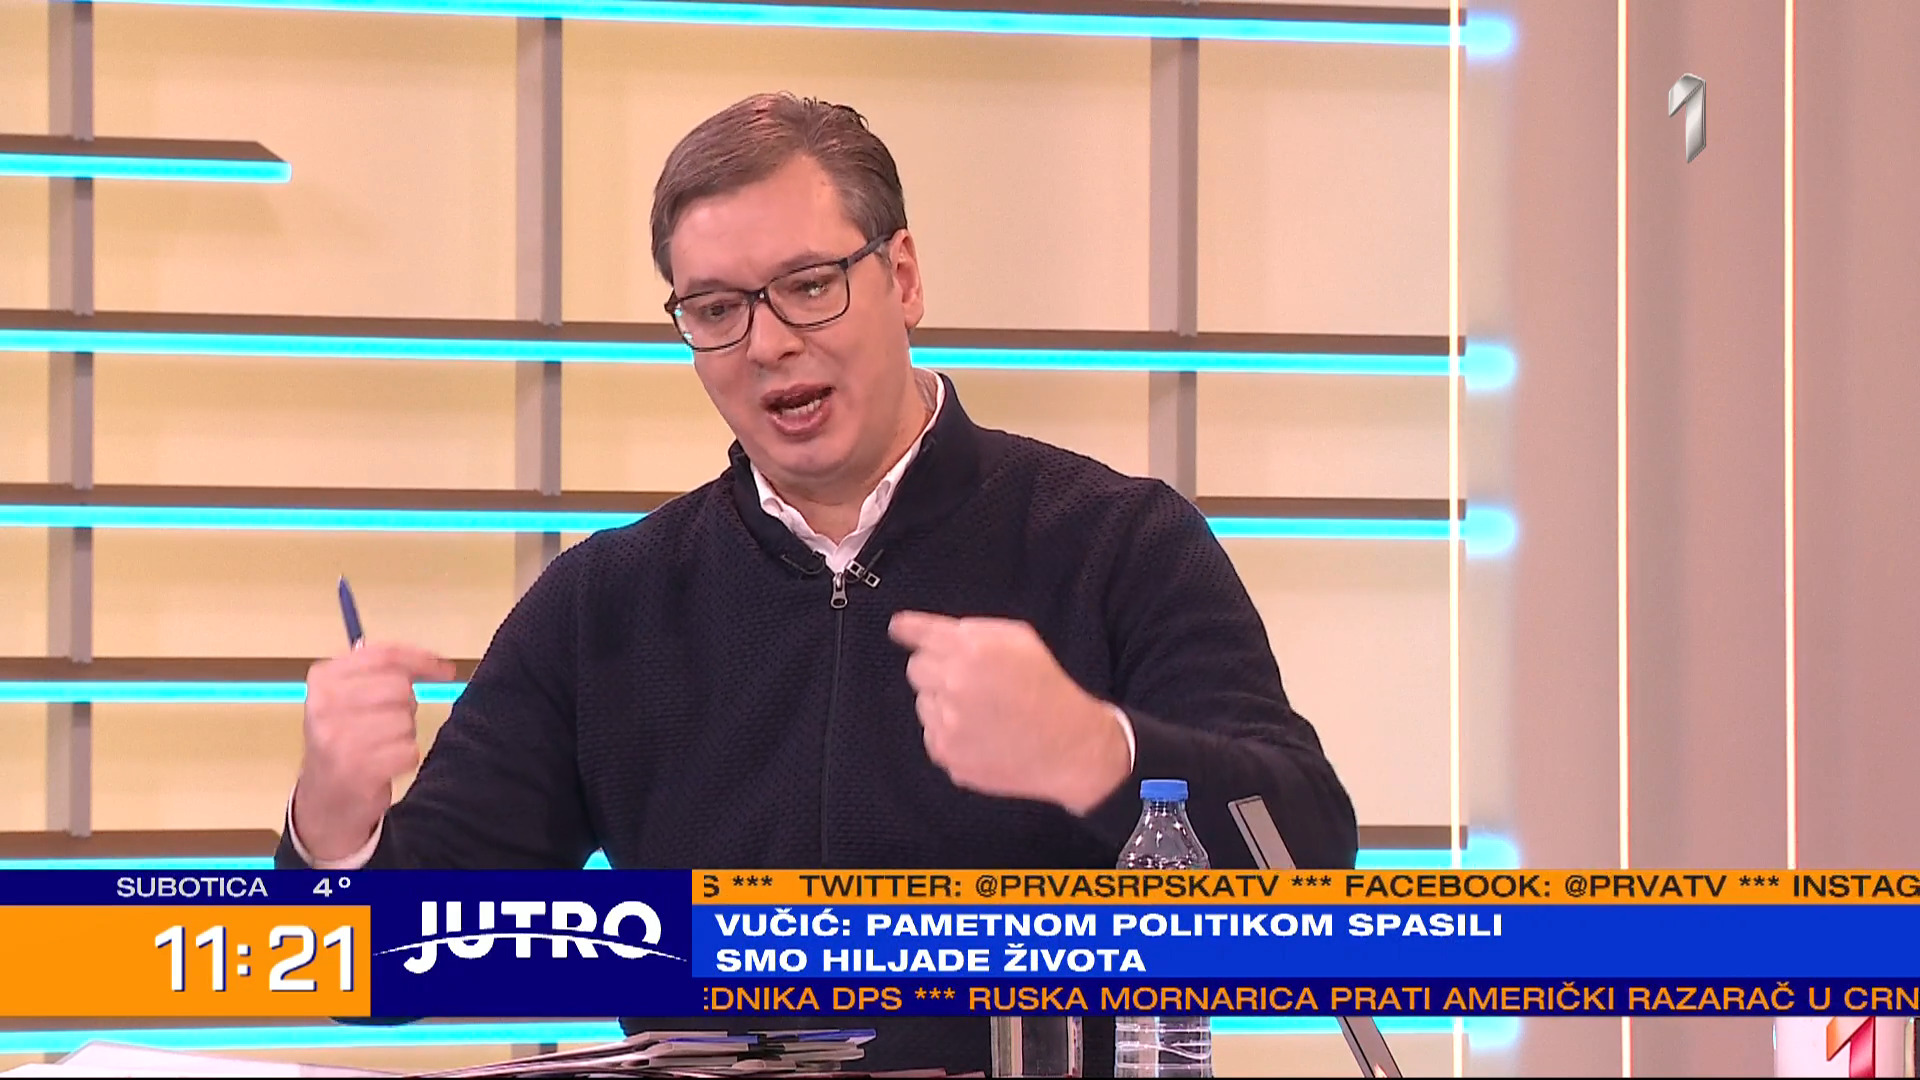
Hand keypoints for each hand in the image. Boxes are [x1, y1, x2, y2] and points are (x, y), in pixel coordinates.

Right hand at [291, 642, 453, 861]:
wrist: (322, 801)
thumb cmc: (343, 741)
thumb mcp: (346, 697)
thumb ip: (381, 672)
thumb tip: (433, 662)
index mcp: (323, 680)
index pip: (384, 656)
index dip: (421, 659)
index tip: (444, 669)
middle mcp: (324, 705)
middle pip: (399, 687)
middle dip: (405, 706)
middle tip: (388, 724)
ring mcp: (337, 738)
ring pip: (405, 720)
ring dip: (404, 735)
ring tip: (380, 746)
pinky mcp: (356, 769)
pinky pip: (409, 750)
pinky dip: (405, 758)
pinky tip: (384, 765)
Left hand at [888, 611, 1129, 814]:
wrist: (1068, 745)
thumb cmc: (1046, 688)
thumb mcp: (1020, 640)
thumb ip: (971, 630)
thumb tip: (920, 631)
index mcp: (973, 649)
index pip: (922, 636)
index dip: (908, 631)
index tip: (898, 630)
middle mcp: (955, 683)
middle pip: (916, 669)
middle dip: (936, 671)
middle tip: (967, 682)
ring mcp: (948, 721)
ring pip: (923, 704)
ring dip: (943, 704)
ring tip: (983, 712)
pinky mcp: (947, 753)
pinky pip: (931, 736)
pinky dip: (949, 735)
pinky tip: (981, 735)